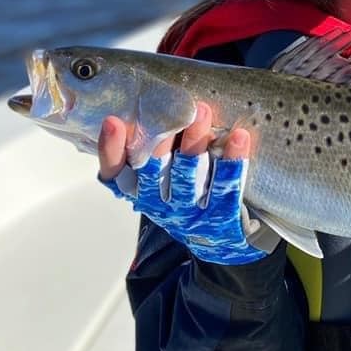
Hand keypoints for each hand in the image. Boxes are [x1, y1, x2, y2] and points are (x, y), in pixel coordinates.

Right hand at [97, 104, 273, 264]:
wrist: (217, 243)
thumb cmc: (183, 200)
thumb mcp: (155, 184)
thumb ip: (143, 154)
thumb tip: (135, 115)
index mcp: (139, 192)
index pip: (115, 172)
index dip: (111, 149)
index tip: (113, 122)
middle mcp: (160, 204)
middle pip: (154, 168)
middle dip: (162, 136)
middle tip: (173, 107)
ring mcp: (190, 212)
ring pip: (189, 173)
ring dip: (195, 141)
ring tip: (203, 112)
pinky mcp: (220, 216)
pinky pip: (226, 185)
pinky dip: (233, 160)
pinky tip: (239, 137)